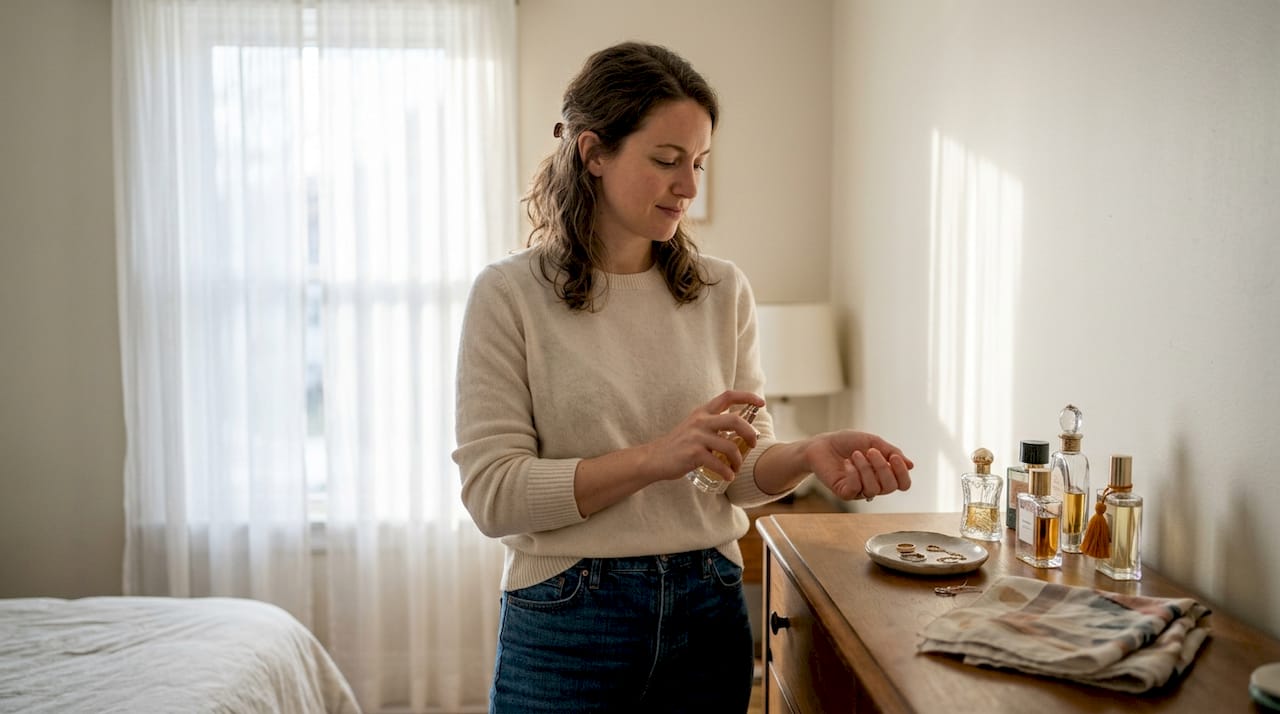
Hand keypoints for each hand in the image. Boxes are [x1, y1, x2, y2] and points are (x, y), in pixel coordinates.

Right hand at [642, 390, 764, 483]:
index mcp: (703, 412)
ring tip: (736, 468)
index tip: (761, 403)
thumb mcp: (695, 427)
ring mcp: (697, 437)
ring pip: (730, 446)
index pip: (728, 396)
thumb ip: (713, 425)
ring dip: (739, 460)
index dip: (747, 397)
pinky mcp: (693, 454)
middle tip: (753, 444)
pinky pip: (719, 463)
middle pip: (735, 420)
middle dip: (750, 433)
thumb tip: (739, 430)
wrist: (655, 458)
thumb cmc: (679, 445)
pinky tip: (728, 476)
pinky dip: (727, 473)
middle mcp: (701, 421)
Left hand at [803, 431, 913, 501]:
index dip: (902, 473)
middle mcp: (874, 485)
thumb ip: (891, 452)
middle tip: (871, 451)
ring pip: (874, 489)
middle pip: (891, 487)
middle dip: (883, 468)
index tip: (894, 456)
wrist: (822, 444)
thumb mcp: (872, 441)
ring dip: (866, 469)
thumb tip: (911, 465)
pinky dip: (853, 474)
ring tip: (855, 454)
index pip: (903, 484)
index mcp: (884, 474)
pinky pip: (856, 489)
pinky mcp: (845, 493)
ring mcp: (860, 490)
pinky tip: (847, 463)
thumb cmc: (847, 442)